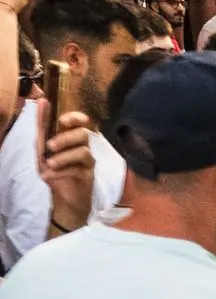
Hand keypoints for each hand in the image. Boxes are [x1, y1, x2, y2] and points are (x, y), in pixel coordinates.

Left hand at [39, 110, 94, 232]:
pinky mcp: (89, 175)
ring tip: (49, 164)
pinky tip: (52, 175)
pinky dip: (63, 171)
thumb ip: (42, 126)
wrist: (62, 197)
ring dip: (64, 156)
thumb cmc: (54, 170)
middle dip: (66, 138)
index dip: (75, 117)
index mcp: (71, 138)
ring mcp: (88, 161)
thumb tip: (42, 101)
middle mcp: (83, 146)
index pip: (81, 121)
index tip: (62, 121)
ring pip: (84, 151)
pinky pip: (80, 169)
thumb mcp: (42, 148)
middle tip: (50, 146)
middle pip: (84, 134)